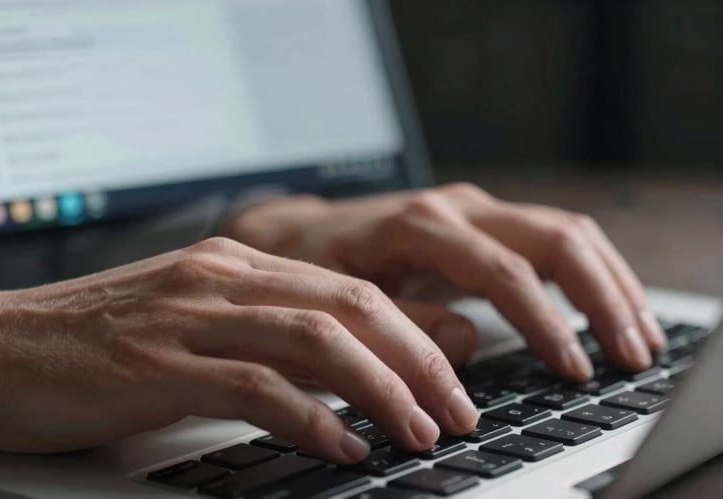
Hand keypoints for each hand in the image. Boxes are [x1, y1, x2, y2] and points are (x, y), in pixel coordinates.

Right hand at [0, 238, 477, 461]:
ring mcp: (190, 316)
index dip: (415, 333)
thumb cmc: (97, 341)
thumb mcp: (194, 320)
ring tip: (419, 432)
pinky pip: (255, 386)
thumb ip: (265, 331)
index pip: (351, 287)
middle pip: (352, 306)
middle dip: (419, 359)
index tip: (451, 379)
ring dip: (382, 389)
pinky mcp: (158, 363)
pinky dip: (312, 419)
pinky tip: (343, 448)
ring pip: (317, 340)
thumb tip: (347, 365)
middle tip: (457, 410)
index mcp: (236, 264)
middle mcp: (222, 278)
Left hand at [225, 183, 666, 380]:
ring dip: (607, 282)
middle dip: (600, 296)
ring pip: (563, 232)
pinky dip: (587, 273)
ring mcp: (473, 211)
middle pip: (552, 237)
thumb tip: (467, 343)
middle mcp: (456, 207)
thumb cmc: (313, 267)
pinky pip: (550, 240)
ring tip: (638, 336)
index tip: (573, 367)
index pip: (502, 269)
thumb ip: (401, 321)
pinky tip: (607, 307)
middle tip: (631, 353)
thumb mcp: (341, 299)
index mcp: (420, 224)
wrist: (298, 234)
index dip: (544, 321)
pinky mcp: (481, 224)